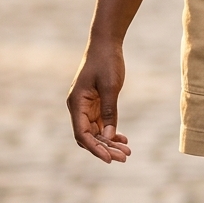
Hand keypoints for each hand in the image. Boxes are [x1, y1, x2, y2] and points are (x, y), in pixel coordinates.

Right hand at [67, 41, 130, 164]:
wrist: (106, 44)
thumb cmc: (106, 62)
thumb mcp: (110, 87)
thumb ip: (109, 112)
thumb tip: (109, 136)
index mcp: (76, 103)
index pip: (82, 134)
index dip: (95, 148)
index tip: (109, 159)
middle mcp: (78, 108)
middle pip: (89, 136)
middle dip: (105, 148)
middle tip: (125, 157)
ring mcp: (86, 107)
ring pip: (96, 132)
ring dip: (110, 143)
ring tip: (127, 151)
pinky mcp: (95, 105)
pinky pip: (101, 124)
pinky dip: (111, 133)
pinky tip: (123, 139)